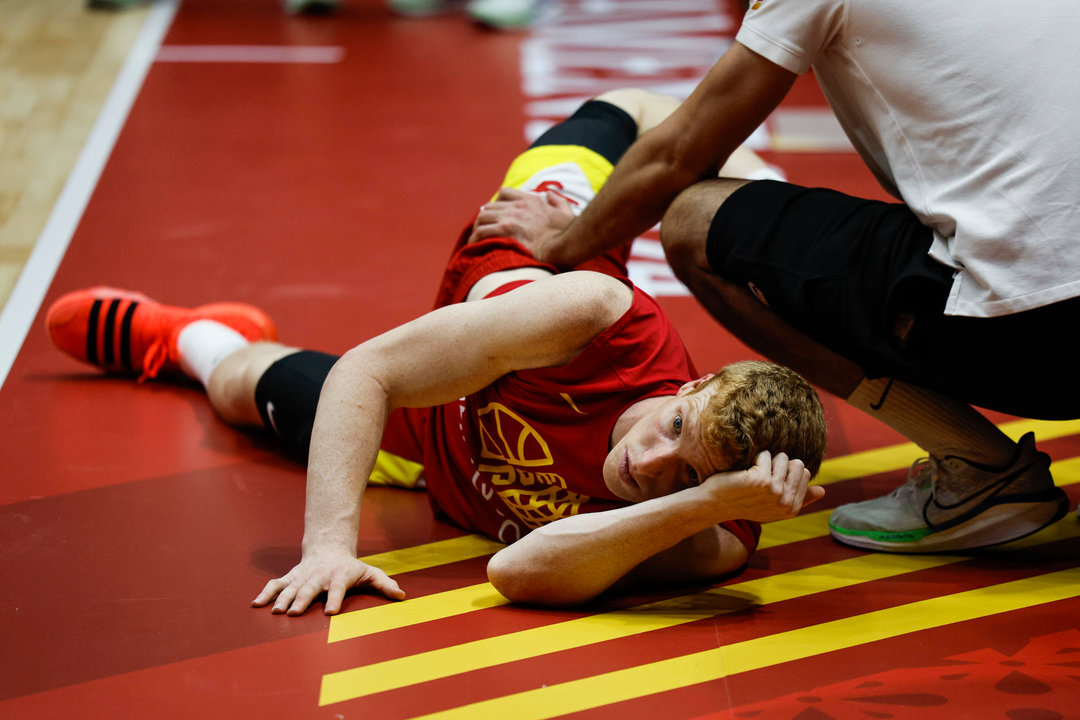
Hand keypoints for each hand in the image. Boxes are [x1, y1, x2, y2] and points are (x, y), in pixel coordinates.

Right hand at [251, 543, 404, 615]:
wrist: (329, 548)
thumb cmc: (352, 567)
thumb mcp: (370, 573)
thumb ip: (385, 584)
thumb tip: (401, 596)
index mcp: (339, 576)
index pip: (337, 588)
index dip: (334, 599)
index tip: (330, 613)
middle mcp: (319, 576)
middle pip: (310, 588)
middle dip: (302, 600)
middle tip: (294, 614)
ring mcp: (303, 576)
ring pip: (290, 586)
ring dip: (282, 598)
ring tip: (275, 611)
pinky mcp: (291, 577)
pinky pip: (276, 584)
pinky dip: (265, 593)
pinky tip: (255, 604)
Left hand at [468, 187, 576, 263]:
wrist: (565, 245)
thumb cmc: (568, 233)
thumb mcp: (566, 212)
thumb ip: (557, 201)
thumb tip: (550, 194)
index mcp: (531, 200)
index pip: (505, 193)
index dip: (497, 204)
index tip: (496, 216)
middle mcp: (518, 206)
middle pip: (489, 206)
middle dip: (484, 219)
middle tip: (482, 233)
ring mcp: (510, 218)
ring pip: (482, 217)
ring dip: (477, 230)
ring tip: (476, 242)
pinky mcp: (505, 232)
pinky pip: (481, 232)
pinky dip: (475, 239)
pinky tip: (475, 248)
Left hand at [701, 450, 823, 522]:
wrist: (715, 504)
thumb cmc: (744, 501)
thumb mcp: (774, 505)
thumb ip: (800, 498)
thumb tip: (823, 491)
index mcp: (792, 509)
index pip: (804, 473)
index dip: (786, 472)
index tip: (769, 483)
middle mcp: (786, 502)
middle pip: (797, 464)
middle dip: (779, 464)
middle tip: (761, 477)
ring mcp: (775, 491)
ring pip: (783, 457)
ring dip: (766, 461)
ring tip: (752, 475)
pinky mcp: (762, 480)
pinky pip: (765, 455)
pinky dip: (755, 458)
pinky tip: (744, 472)